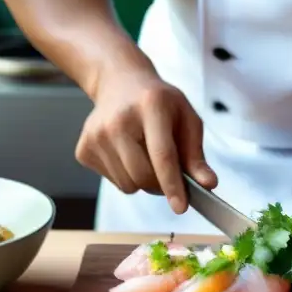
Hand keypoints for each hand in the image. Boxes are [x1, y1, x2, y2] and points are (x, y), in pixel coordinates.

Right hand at [75, 66, 215, 212]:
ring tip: (145, 154)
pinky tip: (126, 151)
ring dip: (143, 180)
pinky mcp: (83, 149)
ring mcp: (96, 135)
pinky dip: (126, 175)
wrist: (120, 84)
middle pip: (143, 176)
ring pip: (128, 185)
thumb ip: (196, 153)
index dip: (173, 184)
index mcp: (151, 105)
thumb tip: (208, 184)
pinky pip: (113, 182)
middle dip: (161, 183)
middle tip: (167, 170)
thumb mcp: (186, 118)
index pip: (162, 154)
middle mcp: (118, 119)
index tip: (181, 207)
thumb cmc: (160, 103)